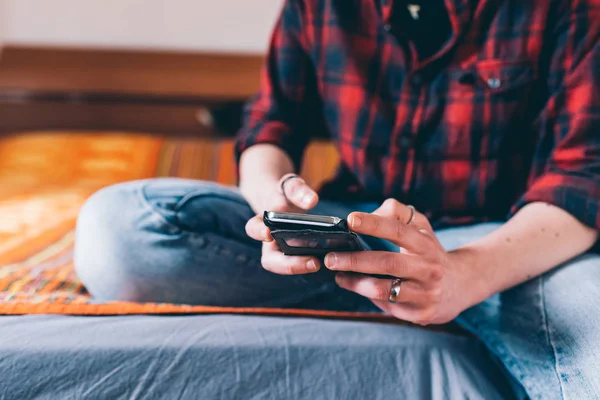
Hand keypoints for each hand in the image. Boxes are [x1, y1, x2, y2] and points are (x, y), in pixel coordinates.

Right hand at [245, 174, 322, 274]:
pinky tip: (329, 262)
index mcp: (263, 222)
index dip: (258, 232)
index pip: (254, 228)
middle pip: (270, 260)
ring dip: (302, 268)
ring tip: (319, 263)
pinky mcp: (296, 257)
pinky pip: (302, 265)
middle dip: (288, 265)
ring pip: (285, 267)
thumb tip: (312, 201)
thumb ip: (298, 190)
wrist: (285, 204)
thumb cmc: (286, 196)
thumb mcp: (290, 186)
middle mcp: (269, 242)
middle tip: (312, 262)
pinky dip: (313, 265)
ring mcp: (282, 251)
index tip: (268, 234)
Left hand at [324, 199, 477, 325]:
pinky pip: (388, 306)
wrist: (462, 285)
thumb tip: (365, 217)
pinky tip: (358, 288)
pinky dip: (369, 297)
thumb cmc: (430, 251)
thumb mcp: (420, 227)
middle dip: (354, 260)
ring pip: (383, 289)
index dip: (373, 224)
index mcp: (426, 244)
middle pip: (387, 263)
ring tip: (338, 275)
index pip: (398, 230)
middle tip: (330, 257)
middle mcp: (428, 268)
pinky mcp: (421, 314)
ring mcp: (426, 293)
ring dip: (356, 283)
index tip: (350, 219)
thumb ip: (396, 213)